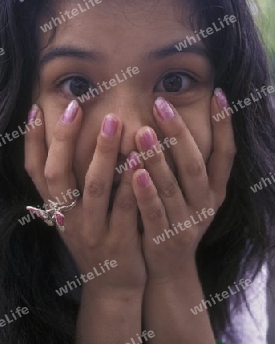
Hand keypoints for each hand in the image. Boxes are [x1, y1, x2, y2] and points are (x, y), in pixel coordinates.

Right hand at [24, 100, 146, 296]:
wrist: (111, 286)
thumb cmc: (94, 238)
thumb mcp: (74, 215)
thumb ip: (71, 185)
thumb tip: (68, 140)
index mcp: (56, 208)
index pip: (35, 170)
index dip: (32, 141)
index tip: (35, 109)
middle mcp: (68, 218)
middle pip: (59, 174)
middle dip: (65, 138)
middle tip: (76, 106)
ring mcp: (93, 231)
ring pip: (94, 187)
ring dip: (102, 153)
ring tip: (112, 121)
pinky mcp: (119, 242)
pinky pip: (125, 207)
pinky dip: (130, 182)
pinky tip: (139, 158)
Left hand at [130, 93, 235, 281]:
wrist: (169, 268)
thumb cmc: (176, 217)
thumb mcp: (190, 193)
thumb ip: (185, 163)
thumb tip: (175, 121)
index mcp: (215, 190)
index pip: (226, 154)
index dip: (224, 125)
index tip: (218, 94)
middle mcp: (205, 204)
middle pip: (194, 164)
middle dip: (179, 132)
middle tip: (161, 104)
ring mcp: (187, 222)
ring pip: (173, 186)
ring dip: (159, 158)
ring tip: (143, 132)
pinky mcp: (166, 238)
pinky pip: (155, 212)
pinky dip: (146, 192)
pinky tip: (135, 172)